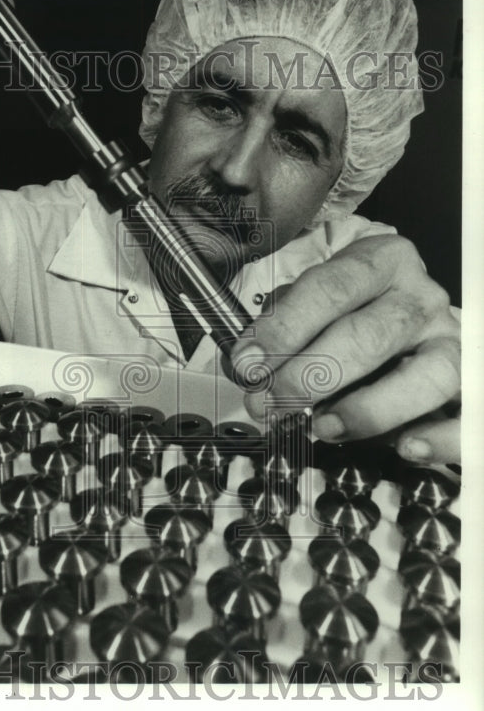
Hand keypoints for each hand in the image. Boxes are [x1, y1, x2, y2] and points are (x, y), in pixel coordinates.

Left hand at [230, 234, 460, 464]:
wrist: (411, 327)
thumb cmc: (351, 317)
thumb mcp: (315, 304)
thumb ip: (284, 326)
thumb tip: (248, 362)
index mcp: (383, 263)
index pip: (332, 288)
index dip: (284, 328)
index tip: (248, 363)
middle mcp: (422, 300)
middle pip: (369, 335)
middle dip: (309, 376)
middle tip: (268, 404)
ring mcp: (452, 344)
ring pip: (426, 375)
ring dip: (368, 408)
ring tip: (324, 426)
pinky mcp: (470, 390)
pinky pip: (467, 420)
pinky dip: (440, 438)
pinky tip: (405, 447)